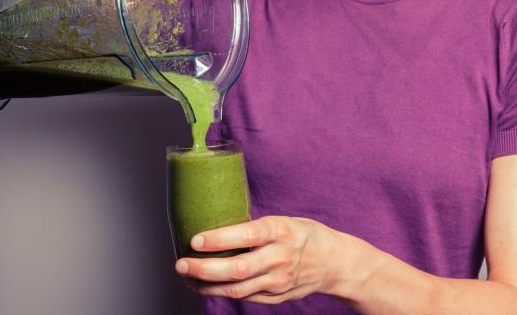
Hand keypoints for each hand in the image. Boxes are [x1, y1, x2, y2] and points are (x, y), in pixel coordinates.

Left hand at [174, 216, 359, 304]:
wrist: (336, 263)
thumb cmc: (303, 234)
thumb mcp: (284, 220)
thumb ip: (256, 227)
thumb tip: (214, 219)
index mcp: (282, 231)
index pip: (246, 235)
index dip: (218, 239)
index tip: (195, 240)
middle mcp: (281, 258)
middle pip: (237, 269)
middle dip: (204, 269)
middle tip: (181, 264)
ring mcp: (279, 281)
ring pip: (236, 289)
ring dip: (206, 285)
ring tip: (186, 277)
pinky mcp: (277, 297)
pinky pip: (244, 297)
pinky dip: (221, 292)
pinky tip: (205, 285)